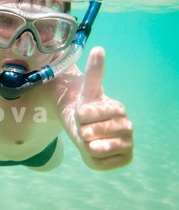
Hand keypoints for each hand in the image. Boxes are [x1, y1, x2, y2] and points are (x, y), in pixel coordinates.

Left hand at [75, 46, 132, 169]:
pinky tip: (95, 150)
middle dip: (83, 129)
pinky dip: (93, 157)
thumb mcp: (86, 91)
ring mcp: (128, 144)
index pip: (99, 111)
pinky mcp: (123, 160)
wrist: (81, 129)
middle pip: (97, 131)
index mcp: (119, 109)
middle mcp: (127, 126)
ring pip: (99, 147)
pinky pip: (102, 161)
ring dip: (87, 143)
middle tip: (84, 127)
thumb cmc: (83, 109)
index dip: (84, 113)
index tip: (82, 112)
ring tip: (89, 138)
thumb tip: (99, 48)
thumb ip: (94, 72)